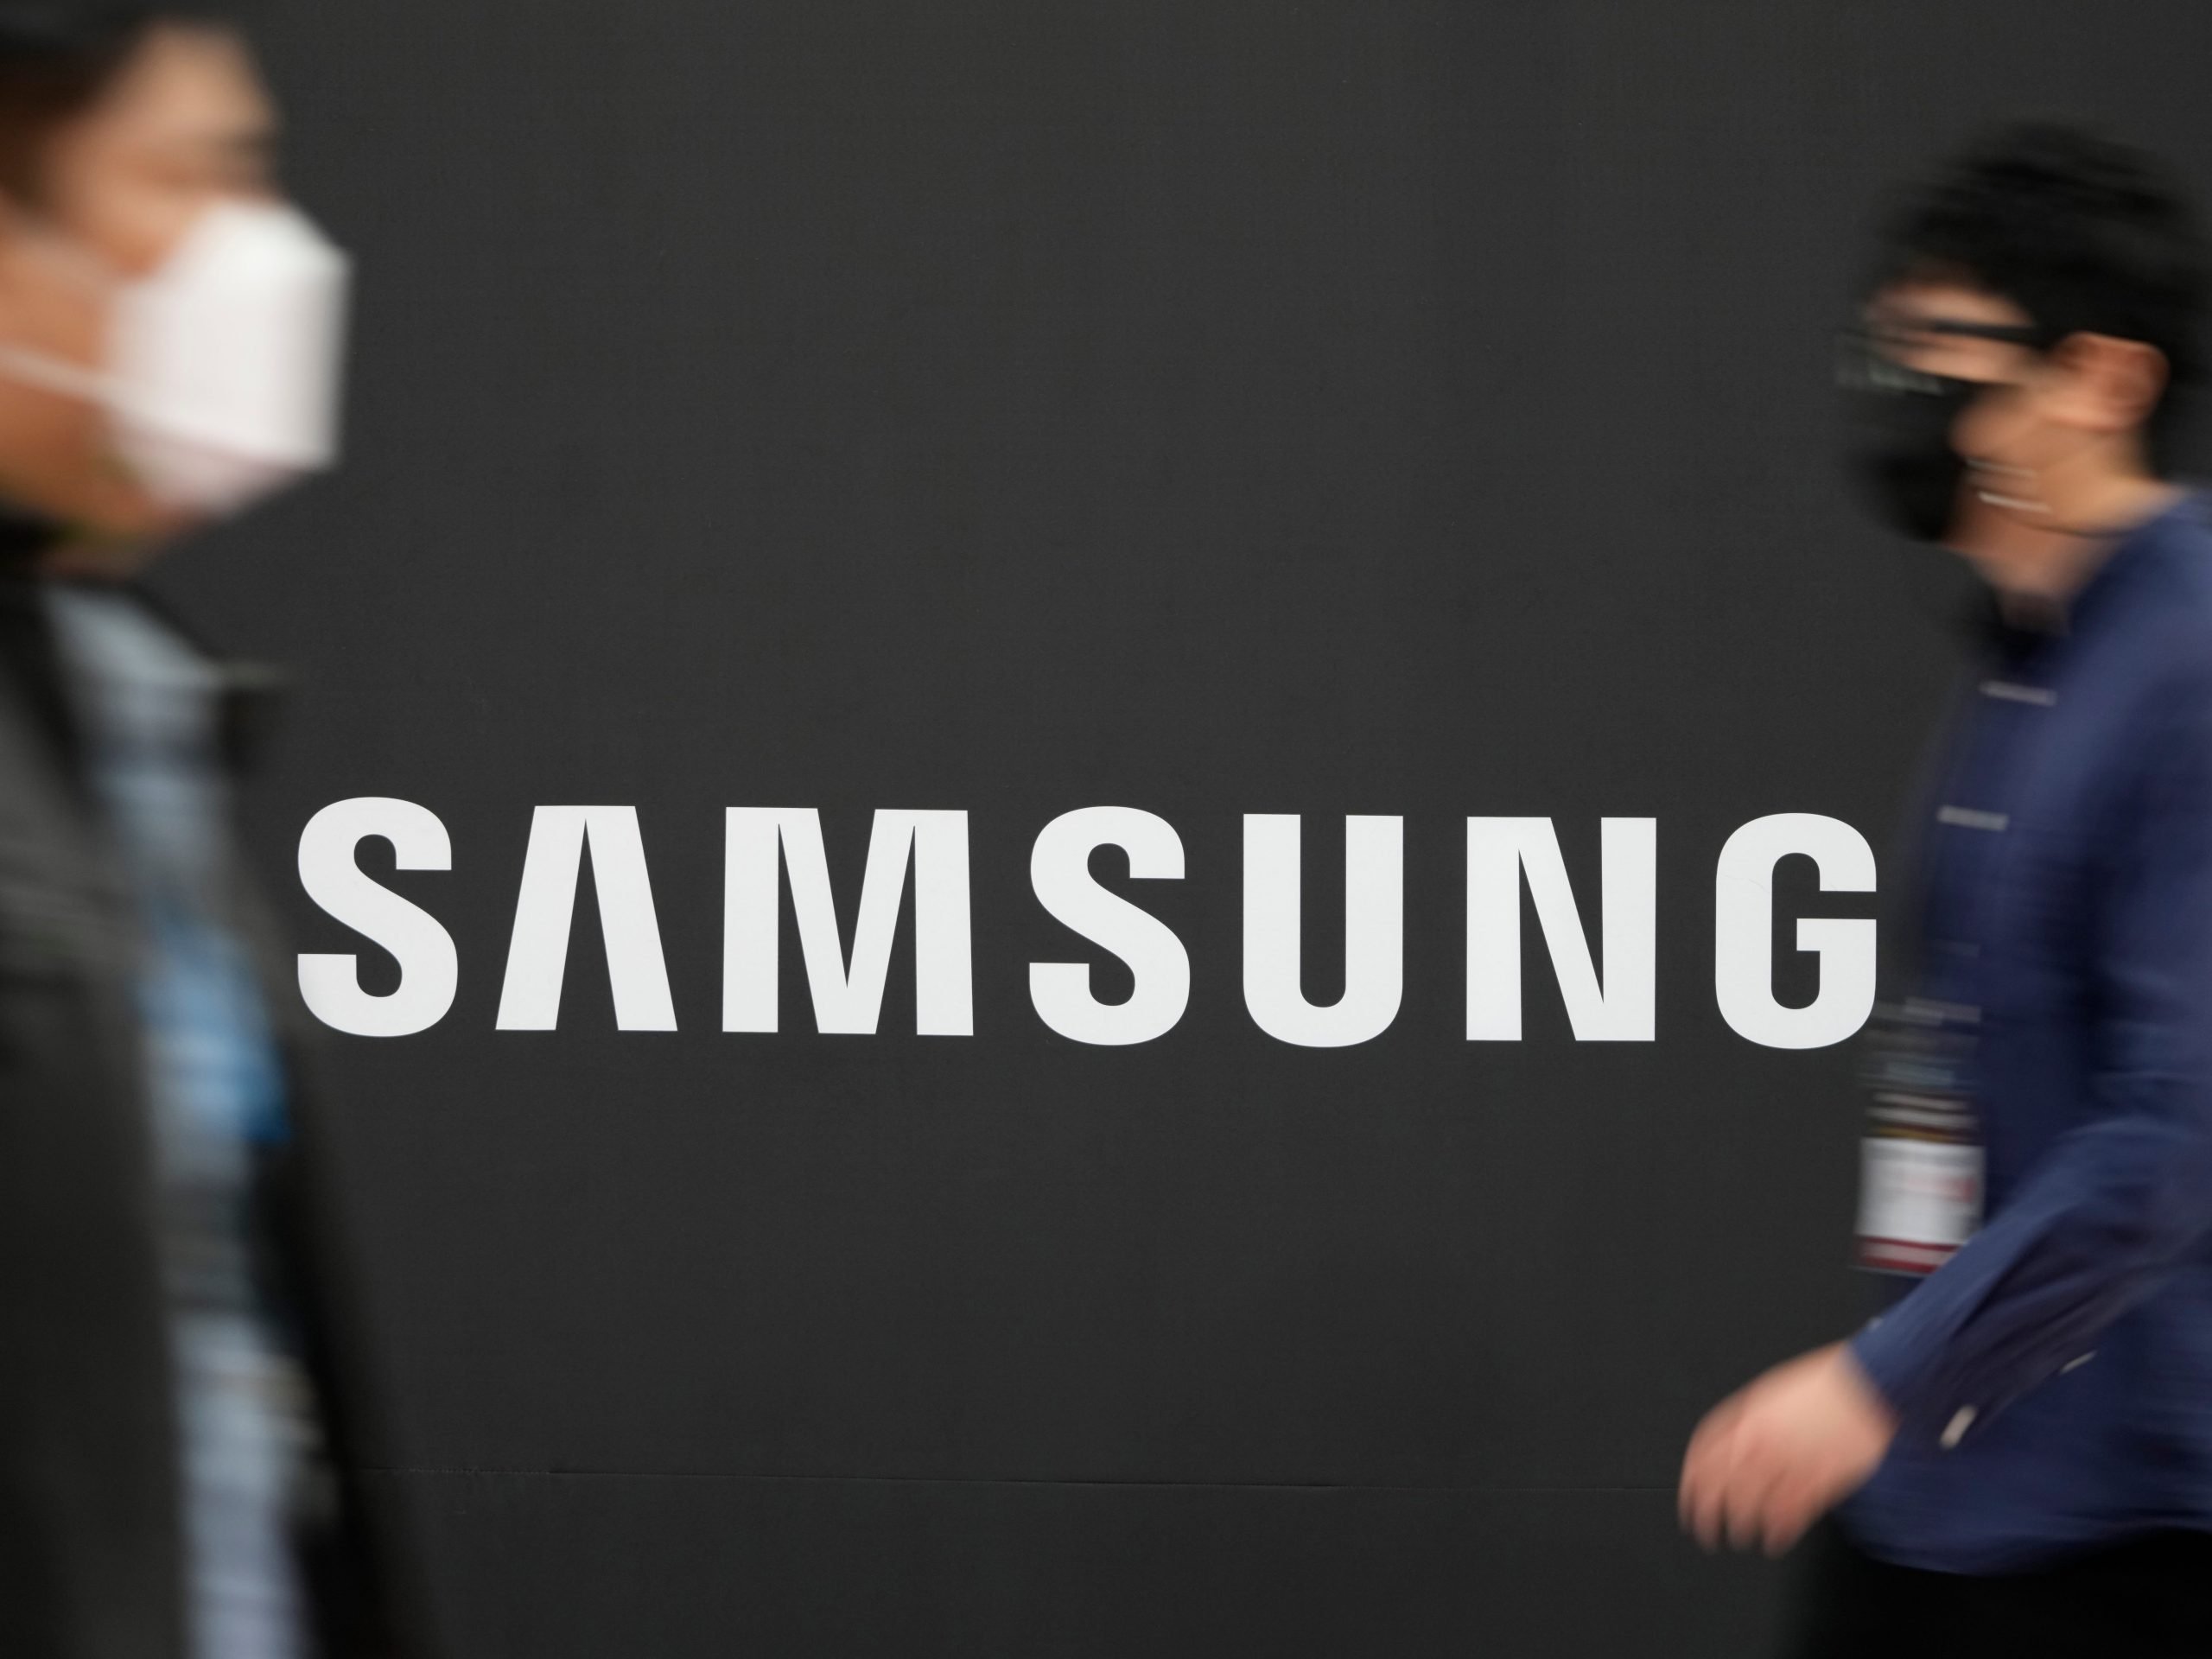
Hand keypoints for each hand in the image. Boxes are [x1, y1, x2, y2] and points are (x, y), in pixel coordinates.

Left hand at [1677, 1342, 1897, 1555]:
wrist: (1869, 1383)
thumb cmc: (1826, 1382)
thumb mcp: (1772, 1391)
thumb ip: (1748, 1418)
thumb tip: (1731, 1441)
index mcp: (1747, 1418)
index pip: (1703, 1456)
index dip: (1692, 1483)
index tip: (1689, 1499)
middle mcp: (1762, 1443)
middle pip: (1721, 1487)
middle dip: (1707, 1514)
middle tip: (1705, 1532)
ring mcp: (1790, 1463)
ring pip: (1751, 1506)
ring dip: (1742, 1528)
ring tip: (1741, 1538)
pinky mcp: (1820, 1481)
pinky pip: (1790, 1514)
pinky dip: (1778, 1532)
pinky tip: (1775, 1541)